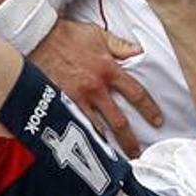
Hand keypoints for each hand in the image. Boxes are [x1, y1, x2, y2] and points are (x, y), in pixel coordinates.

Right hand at [29, 18, 161, 158]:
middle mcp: (95, 88)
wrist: (37, 38)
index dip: (149, 109)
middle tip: (138, 152)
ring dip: (107, 146)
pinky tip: (87, 152)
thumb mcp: (98, 35)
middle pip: (118, 121)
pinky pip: (74, 127)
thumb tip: (139, 52)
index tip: (157, 121)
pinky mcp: (60, 105)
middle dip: (130, 140)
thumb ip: (120, 46)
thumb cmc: (67, 35)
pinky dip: (82, 140)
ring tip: (115, 161)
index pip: (135, 93)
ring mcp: (76, 100)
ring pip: (97, 130)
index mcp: (108, 69)